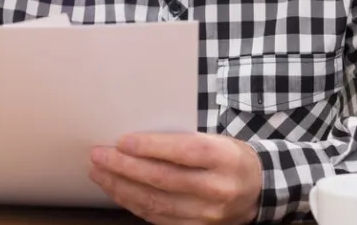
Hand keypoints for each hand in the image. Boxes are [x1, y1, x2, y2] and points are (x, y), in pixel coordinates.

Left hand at [89, 132, 262, 224]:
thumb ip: (180, 139)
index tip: (122, 141)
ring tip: (99, 173)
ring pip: (155, 202)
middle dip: (124, 167)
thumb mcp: (215, 139)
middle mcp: (217, 188)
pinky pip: (157, 218)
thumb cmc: (228, 157)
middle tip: (99, 155)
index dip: (150, 147)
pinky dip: (132, 203)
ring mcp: (207, 214)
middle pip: (162, 179)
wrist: (258, 188)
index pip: (183, 152)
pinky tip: (118, 191)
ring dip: (121, 187)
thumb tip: (133, 140)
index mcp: (223, 158)